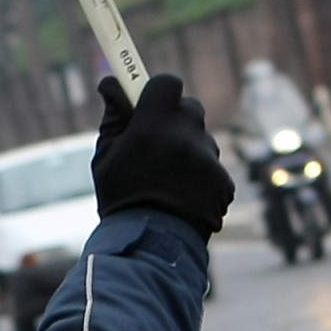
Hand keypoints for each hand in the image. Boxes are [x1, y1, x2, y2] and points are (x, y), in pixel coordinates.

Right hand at [93, 74, 234, 239]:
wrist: (151, 248)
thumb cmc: (122, 200)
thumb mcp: (106, 157)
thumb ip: (114, 117)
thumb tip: (111, 83)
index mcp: (154, 123)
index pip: (169, 83)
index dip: (159, 91)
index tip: (148, 104)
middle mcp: (187, 135)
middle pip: (190, 109)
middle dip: (175, 120)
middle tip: (157, 142)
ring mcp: (209, 160)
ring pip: (202, 141)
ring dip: (189, 151)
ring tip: (169, 180)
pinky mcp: (224, 182)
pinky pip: (213, 169)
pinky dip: (202, 178)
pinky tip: (184, 197)